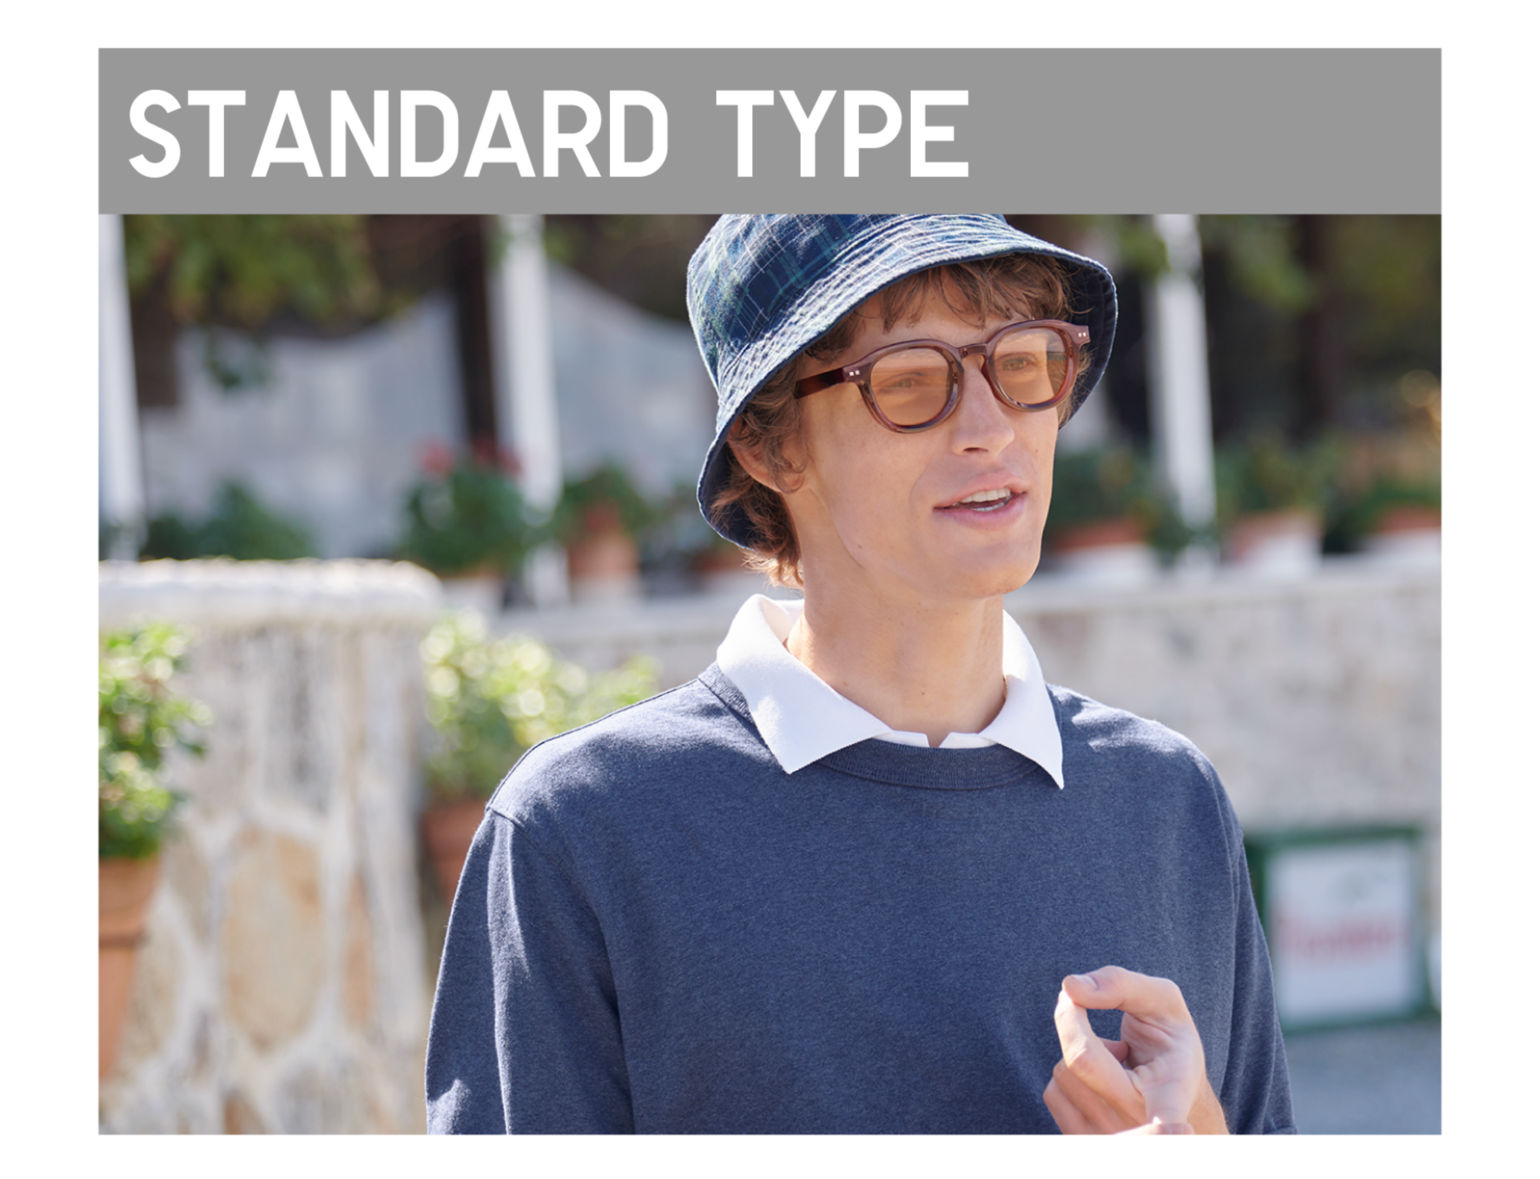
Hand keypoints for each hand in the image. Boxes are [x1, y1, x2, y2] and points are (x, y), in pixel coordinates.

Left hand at [1042, 965, 1227, 1135]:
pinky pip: (1054, 1093)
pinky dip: (1070, 1073)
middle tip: (1082, 1001)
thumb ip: (1121, 985)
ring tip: (1116, 1059)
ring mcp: (1110, 1138)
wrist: (1175, 1101)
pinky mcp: (1083, 1141)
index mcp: (1172, 1091)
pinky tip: (1101, 1079)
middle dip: (1074, 1019)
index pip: (1166, 1115)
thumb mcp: (1164, 1004)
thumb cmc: (1169, 1046)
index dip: (1165, 1128)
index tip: (1177, 1131)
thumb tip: (1070, 988)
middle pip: (1082, 1059)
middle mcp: (1142, 1123)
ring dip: (1080, 1050)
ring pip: (1063, 1072)